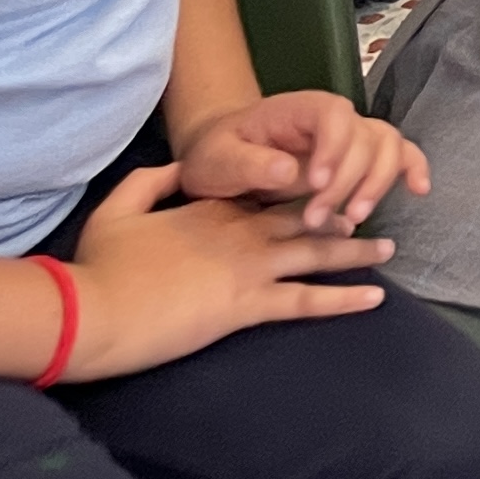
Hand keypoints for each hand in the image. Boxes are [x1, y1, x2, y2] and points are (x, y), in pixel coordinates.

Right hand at [64, 162, 398, 381]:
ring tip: (386, 249)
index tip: (324, 190)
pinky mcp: (246, 305)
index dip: (297, 193)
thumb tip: (174, 168)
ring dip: (355, 251)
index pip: (265, 196)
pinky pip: (306, 300)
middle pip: (301, 219)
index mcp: (210, 210)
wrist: (92, 310)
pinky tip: (374, 297)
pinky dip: (344, 298)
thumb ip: (149, 182)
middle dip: (340, 214)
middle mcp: (239, 232)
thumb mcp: (117, 209)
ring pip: (315, 254)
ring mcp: (247, 267)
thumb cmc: (99, 265)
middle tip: (369, 214)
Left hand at [172, 90, 428, 234]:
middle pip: (365, 138)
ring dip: (378, 184)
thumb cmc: (219, 153)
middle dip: (348, 181)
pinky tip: (418, 191)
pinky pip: (398, 155)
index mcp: (302, 109)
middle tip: (317, 219)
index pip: (334, 117)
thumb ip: (250, 163)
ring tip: (353, 219)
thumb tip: (287, 170)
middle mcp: (336, 118)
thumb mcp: (218, 158)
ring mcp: (353, 136)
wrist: (225, 154)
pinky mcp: (360, 157)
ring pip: (388, 148)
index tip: (315, 184)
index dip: (334, 149)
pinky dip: (413, 168)